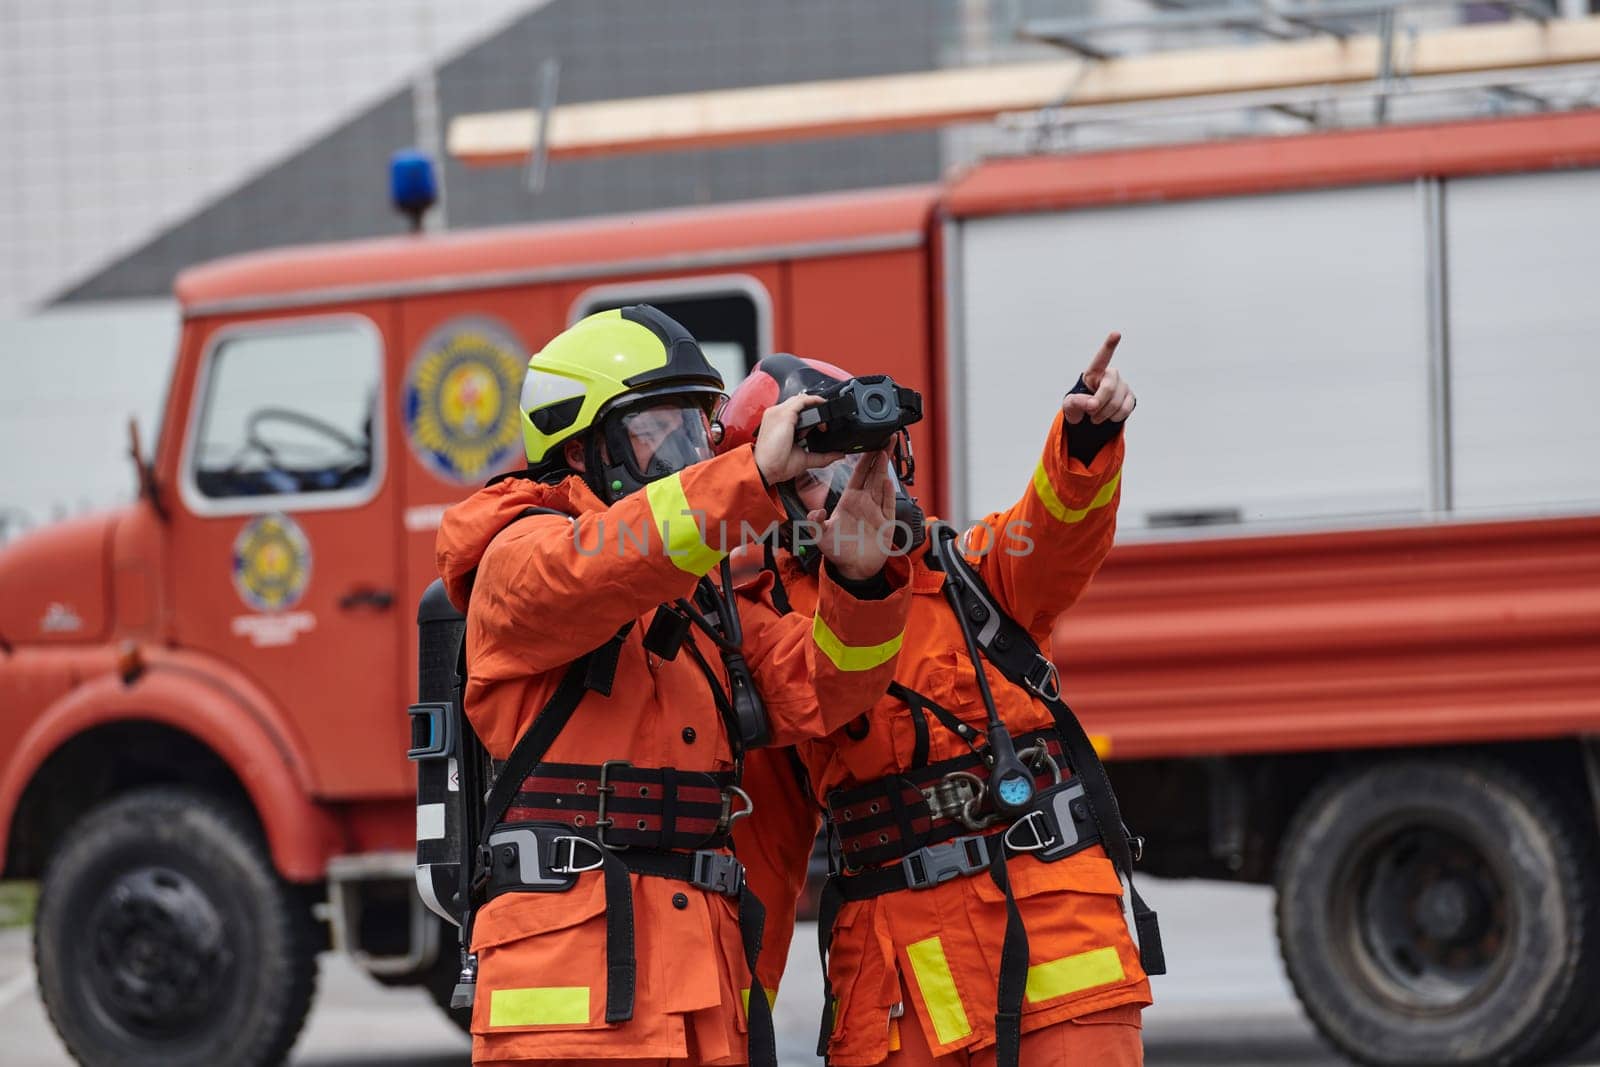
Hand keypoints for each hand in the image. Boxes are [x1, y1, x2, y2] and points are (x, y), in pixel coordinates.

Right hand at [753, 394, 845, 484]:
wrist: (765, 469)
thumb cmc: (776, 465)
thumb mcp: (804, 459)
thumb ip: (823, 456)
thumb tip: (838, 455)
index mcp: (778, 424)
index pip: (795, 412)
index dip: (811, 417)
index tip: (821, 427)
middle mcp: (776, 415)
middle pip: (799, 405)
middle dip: (815, 412)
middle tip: (824, 427)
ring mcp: (778, 412)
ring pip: (800, 400)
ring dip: (816, 407)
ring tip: (825, 422)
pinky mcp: (784, 414)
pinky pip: (802, 400)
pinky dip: (814, 401)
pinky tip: (823, 405)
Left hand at [811, 449, 895, 580]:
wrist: (853, 569)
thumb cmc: (837, 551)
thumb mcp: (821, 536)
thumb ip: (815, 522)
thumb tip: (816, 511)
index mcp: (849, 500)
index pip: (858, 474)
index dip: (863, 459)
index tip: (868, 444)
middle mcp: (864, 502)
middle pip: (873, 473)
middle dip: (879, 455)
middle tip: (885, 438)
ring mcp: (876, 511)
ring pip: (882, 485)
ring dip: (884, 468)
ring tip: (886, 452)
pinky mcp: (885, 523)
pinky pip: (888, 505)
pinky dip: (888, 493)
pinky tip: (888, 482)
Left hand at [1062, 332, 1135, 424]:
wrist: (1090, 418)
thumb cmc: (1079, 406)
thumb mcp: (1070, 405)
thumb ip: (1076, 402)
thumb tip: (1092, 404)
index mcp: (1094, 372)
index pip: (1101, 358)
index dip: (1109, 345)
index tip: (1116, 333)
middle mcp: (1111, 375)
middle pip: (1109, 387)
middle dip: (1099, 403)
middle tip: (1090, 411)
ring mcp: (1123, 386)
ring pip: (1116, 402)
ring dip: (1103, 414)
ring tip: (1095, 417)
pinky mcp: (1130, 397)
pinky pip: (1125, 409)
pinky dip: (1114, 417)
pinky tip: (1108, 417)